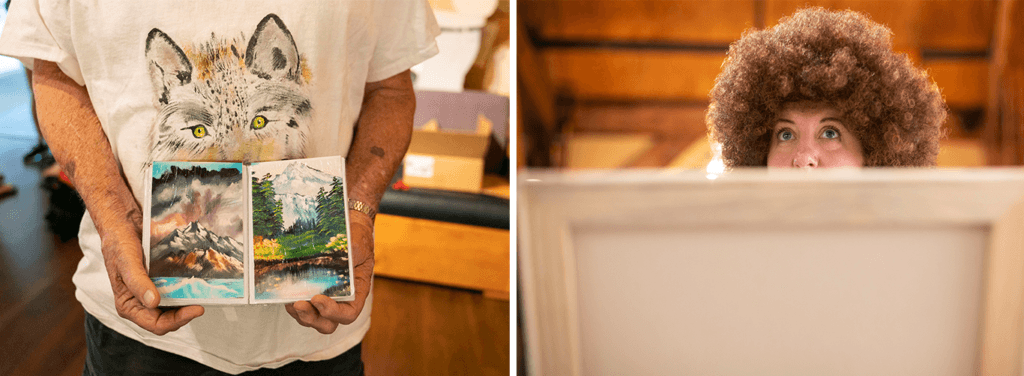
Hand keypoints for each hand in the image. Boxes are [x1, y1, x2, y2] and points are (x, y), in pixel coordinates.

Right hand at [99, 205, 203, 334]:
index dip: (176, 321)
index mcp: (128, 305)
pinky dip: (187, 291)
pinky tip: (197, 284)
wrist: (125, 225)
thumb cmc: (119, 244)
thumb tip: (153, 302)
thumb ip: (138, 283)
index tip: (195, 309)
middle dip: (185, 315)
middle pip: (168, 320)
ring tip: (202, 294)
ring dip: (188, 304)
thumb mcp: (126, 262)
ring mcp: (153, 294)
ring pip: (174, 308)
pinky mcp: (162, 283)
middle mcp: (141, 303)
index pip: (155, 324)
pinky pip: (177, 292)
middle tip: (202, 302)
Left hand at [285, 212, 373, 333]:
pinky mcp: (311, 293)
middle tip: (299, 305)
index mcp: (357, 292)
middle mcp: (341, 300)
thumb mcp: (357, 244)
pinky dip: (293, 305)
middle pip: (328, 324)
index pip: (349, 314)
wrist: (350, 229)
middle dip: (312, 319)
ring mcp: (325, 298)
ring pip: (312, 319)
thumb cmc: (356, 238)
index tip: (318, 299)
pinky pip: (302, 308)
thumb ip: (350, 253)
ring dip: (299, 314)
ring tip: (290, 301)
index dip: (333, 313)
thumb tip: (331, 254)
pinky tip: (285, 295)